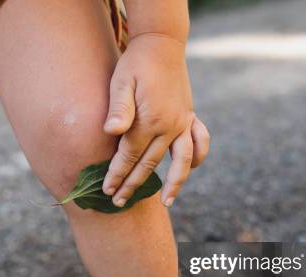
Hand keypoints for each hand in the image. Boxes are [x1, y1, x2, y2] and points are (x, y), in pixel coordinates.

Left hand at [102, 33, 209, 207]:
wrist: (161, 43)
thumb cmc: (135, 62)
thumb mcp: (120, 81)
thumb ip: (118, 108)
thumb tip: (111, 132)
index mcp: (151, 119)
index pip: (129, 155)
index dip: (116, 174)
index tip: (106, 190)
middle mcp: (170, 125)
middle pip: (149, 163)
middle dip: (132, 184)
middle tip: (118, 203)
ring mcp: (183, 121)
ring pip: (181, 160)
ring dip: (174, 183)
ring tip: (166, 202)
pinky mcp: (189, 116)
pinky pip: (199, 141)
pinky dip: (197, 157)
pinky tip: (191, 169)